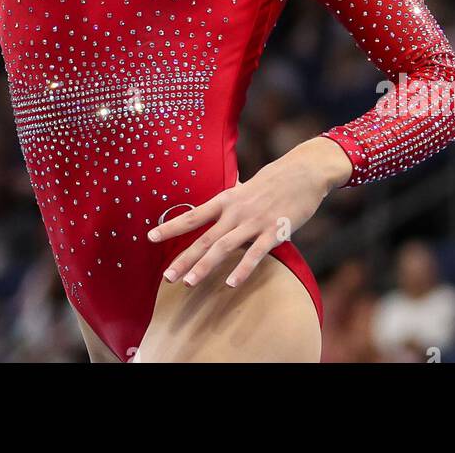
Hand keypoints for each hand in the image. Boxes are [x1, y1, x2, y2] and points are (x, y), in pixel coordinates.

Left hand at [147, 138, 350, 287]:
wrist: (304, 171)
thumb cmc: (274, 180)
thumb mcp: (246, 187)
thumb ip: (230, 199)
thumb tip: (217, 205)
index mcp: (226, 200)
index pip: (193, 215)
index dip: (171, 226)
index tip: (150, 237)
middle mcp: (236, 211)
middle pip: (205, 238)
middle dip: (184, 258)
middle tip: (166, 277)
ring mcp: (254, 222)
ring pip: (224, 247)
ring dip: (205, 266)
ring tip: (188, 283)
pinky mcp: (274, 231)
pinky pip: (256, 253)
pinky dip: (243, 269)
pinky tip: (232, 284)